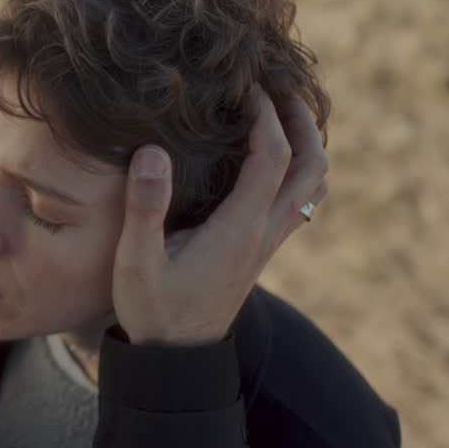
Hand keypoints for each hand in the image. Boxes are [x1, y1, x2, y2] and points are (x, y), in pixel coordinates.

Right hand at [112, 89, 327, 345]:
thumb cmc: (152, 311)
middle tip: (281, 88)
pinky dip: (298, 171)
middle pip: (311, 167)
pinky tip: (272, 161)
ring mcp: (266, 245)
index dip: (266, 115)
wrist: (178, 362)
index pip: (272, 157)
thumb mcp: (136, 261)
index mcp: (238, 229)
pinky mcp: (260, 253)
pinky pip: (298, 203)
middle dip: (302, 122)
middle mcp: (263, 234)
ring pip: (312, 187)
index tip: (247, 86)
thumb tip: (152, 150)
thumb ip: (145, 206)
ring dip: (307, 146)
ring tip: (284, 117)